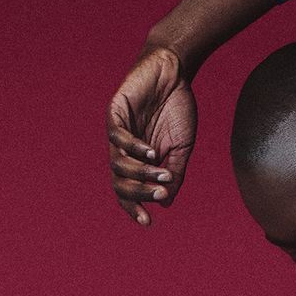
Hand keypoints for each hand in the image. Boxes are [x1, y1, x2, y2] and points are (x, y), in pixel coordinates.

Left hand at [106, 45, 197, 226]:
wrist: (174, 73)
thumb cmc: (177, 109)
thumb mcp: (181, 148)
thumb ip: (174, 174)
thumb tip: (165, 203)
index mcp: (137, 161)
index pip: (128, 191)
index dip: (134, 208)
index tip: (148, 222)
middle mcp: (124, 150)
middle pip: (119, 183)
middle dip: (139, 194)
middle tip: (159, 195)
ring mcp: (117, 132)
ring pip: (117, 164)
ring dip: (140, 173)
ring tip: (161, 171)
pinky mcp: (115, 112)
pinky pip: (118, 138)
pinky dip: (135, 149)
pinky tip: (151, 151)